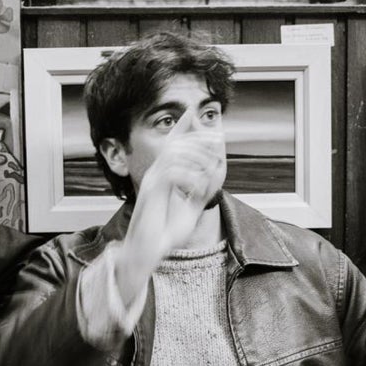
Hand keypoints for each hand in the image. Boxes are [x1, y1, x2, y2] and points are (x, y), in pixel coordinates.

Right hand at [115, 110, 225, 303]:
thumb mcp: (190, 209)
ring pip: (173, 154)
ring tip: (212, 168)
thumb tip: (212, 177)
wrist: (147, 252)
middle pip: (175, 144)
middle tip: (217, 140)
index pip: (170, 145)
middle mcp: (154, 175)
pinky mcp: (150, 192)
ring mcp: (151, 182)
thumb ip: (200, 192)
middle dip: (198, 139)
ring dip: (196, 157)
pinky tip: (198, 188)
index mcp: (161, 176)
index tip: (192, 114)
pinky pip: (171, 174)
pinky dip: (189, 177)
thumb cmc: (164, 235)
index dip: (181, 128)